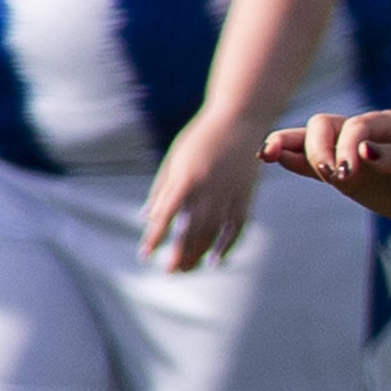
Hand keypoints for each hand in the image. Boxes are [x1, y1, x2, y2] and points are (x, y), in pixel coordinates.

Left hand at [140, 112, 265, 269]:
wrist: (239, 120)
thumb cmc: (201, 137)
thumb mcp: (175, 159)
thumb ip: (161, 189)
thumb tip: (146, 218)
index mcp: (185, 179)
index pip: (165, 216)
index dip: (155, 237)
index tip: (145, 254)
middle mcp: (207, 191)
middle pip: (190, 232)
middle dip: (178, 253)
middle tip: (169, 270)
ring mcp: (228, 196)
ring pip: (212, 235)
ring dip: (199, 254)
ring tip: (187, 268)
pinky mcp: (245, 198)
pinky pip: (235, 229)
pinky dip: (226, 247)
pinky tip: (215, 260)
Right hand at [261, 109, 390, 225]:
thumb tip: (362, 152)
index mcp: (383, 124)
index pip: (353, 126)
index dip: (347, 146)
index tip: (351, 171)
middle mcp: (360, 134)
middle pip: (322, 127)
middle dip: (319, 149)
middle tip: (335, 177)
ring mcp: (346, 153)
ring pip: (309, 141)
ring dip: (290, 146)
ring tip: (269, 155)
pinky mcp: (342, 174)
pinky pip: (311, 164)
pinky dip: (292, 160)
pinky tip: (271, 159)